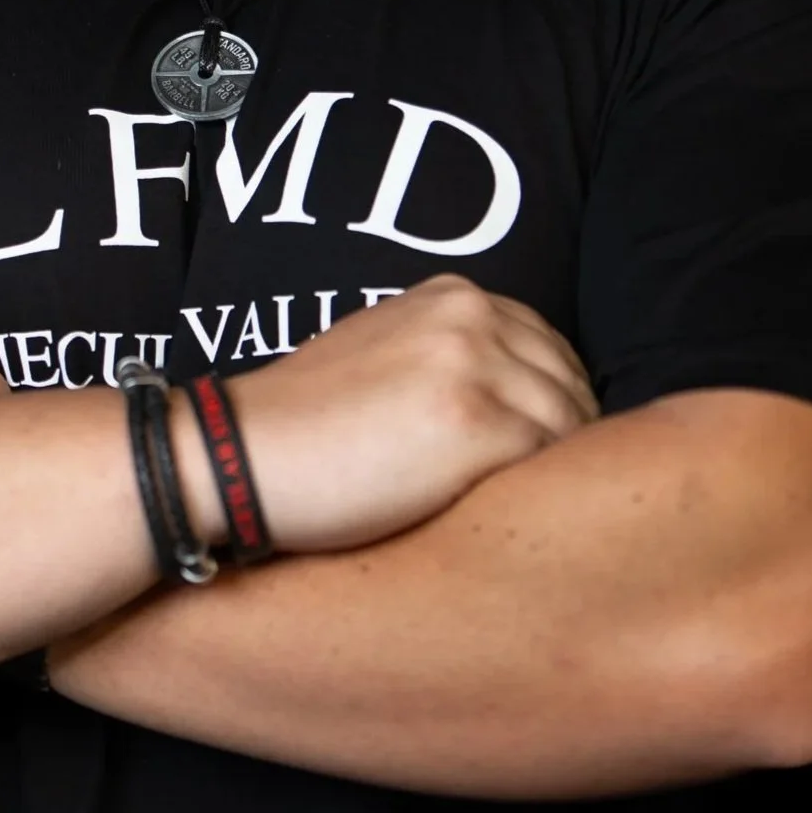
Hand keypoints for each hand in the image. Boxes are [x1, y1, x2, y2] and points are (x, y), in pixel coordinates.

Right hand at [200, 276, 598, 552]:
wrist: (242, 459)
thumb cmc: (304, 424)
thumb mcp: (382, 349)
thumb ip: (448, 353)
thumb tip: (516, 398)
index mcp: (452, 296)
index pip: (547, 345)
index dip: (554, 399)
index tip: (542, 446)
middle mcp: (471, 319)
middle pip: (569, 381)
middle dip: (565, 434)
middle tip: (542, 489)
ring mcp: (477, 369)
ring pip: (569, 423)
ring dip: (557, 467)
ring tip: (527, 508)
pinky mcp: (477, 428)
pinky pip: (548, 460)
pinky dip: (539, 490)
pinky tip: (511, 516)